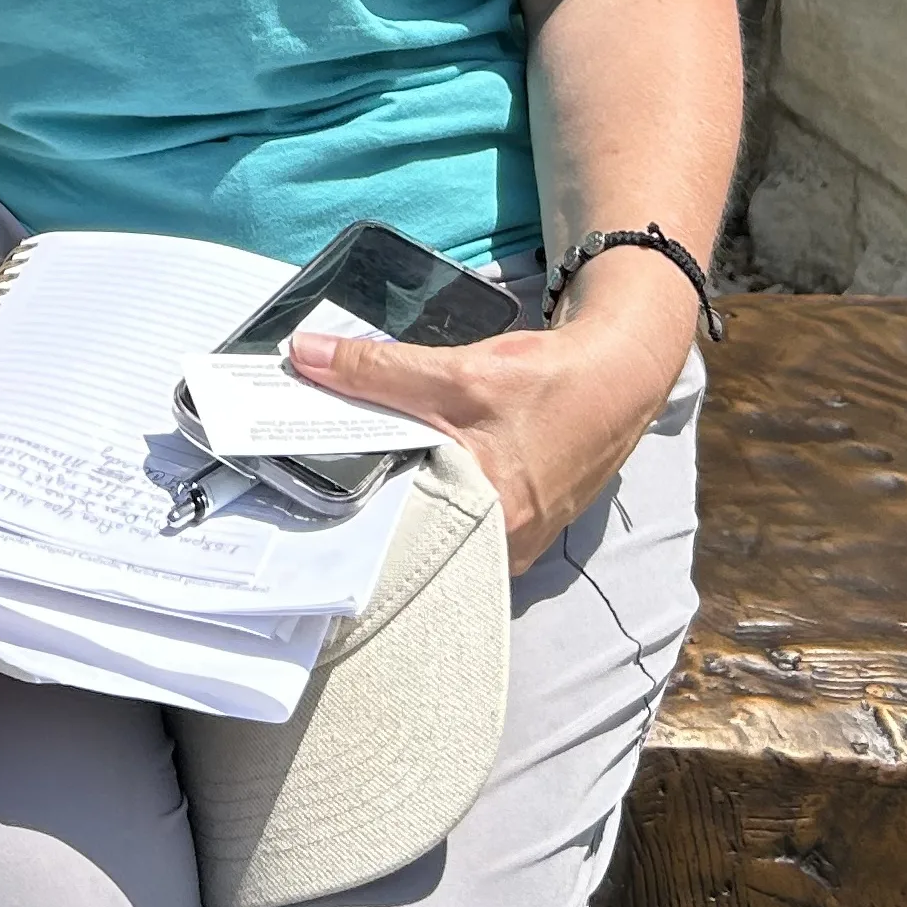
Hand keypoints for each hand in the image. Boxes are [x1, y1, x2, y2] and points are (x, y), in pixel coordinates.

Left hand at [288, 303, 683, 569]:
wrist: (616, 379)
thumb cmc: (548, 383)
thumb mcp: (458, 372)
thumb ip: (377, 370)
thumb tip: (304, 356)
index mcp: (487, 524)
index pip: (391, 529)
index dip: (338, 505)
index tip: (290, 481)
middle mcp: (500, 550)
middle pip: (408, 528)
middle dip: (360, 498)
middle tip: (304, 469)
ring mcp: (512, 545)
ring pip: (430, 520)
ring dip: (394, 489)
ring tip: (346, 463)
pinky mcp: (515, 527)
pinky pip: (454, 513)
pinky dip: (427, 487)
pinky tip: (401, 463)